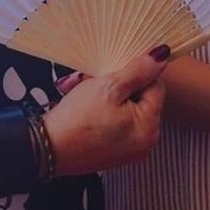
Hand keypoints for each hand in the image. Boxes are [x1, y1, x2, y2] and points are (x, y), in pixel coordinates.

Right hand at [43, 48, 167, 176]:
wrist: (48, 148)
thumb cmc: (78, 119)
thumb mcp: (110, 87)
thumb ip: (139, 71)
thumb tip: (161, 57)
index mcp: (150, 127)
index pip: (156, 86)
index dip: (135, 73)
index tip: (112, 71)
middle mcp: (146, 143)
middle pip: (141, 99)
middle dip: (118, 85)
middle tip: (93, 80)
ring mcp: (130, 150)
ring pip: (127, 109)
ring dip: (107, 96)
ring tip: (83, 91)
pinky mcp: (115, 153)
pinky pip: (117, 123)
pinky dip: (103, 111)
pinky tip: (85, 106)